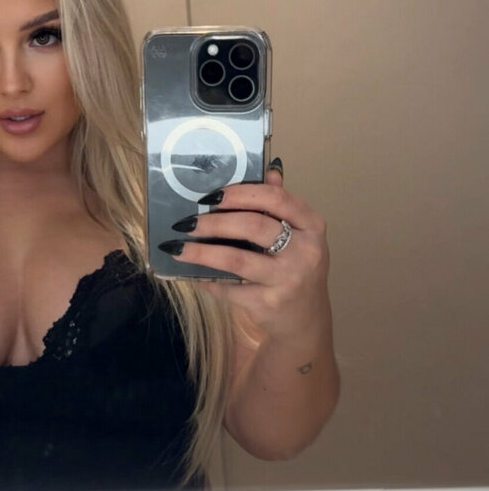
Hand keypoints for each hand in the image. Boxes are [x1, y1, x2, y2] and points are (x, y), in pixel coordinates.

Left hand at [160, 160, 330, 340]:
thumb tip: (268, 171)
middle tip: (187, 222)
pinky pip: (229, 288)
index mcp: (312, 226)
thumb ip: (281, 206)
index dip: (240, 193)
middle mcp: (305, 251)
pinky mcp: (268, 304)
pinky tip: (192, 273)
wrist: (305, 319)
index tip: (212, 196)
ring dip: (201, 251)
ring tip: (178, 246)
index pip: (276, 198)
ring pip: (236, 258)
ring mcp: (287, 279)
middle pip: (253, 226)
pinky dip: (207, 279)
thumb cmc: (295, 268)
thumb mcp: (299, 236)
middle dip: (214, 221)